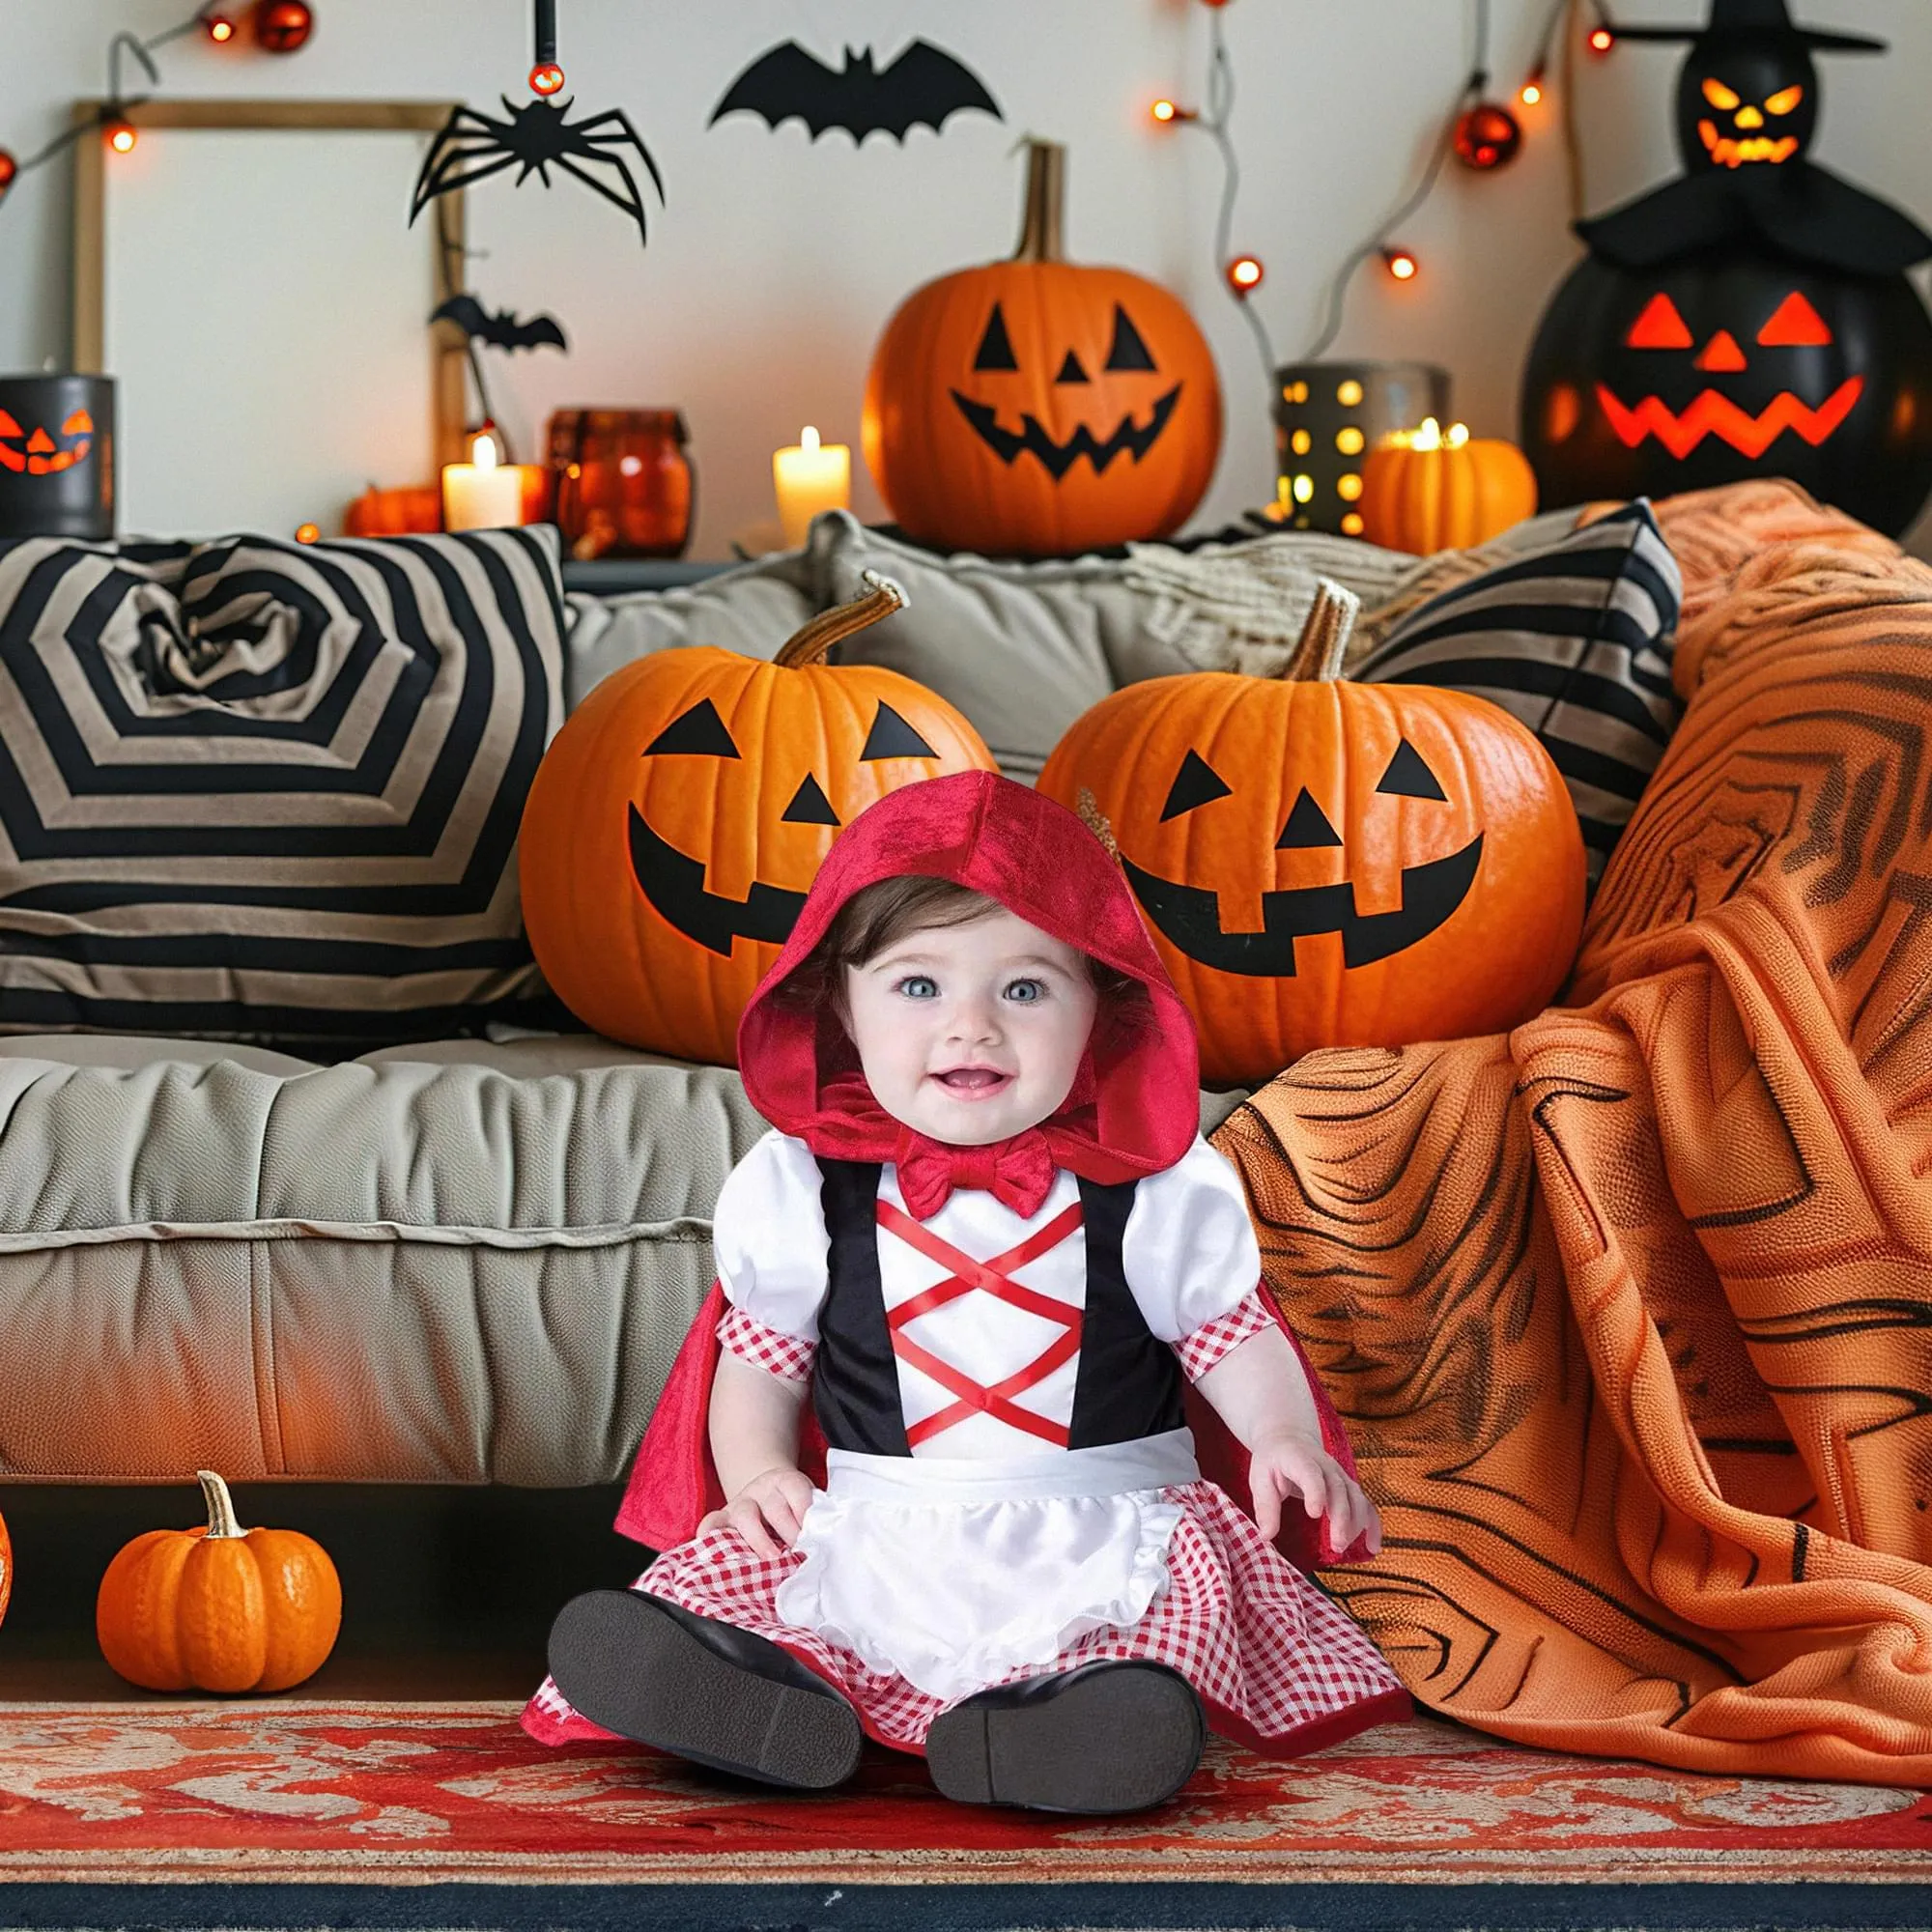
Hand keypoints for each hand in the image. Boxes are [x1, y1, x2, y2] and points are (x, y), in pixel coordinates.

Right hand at [696, 1466, 817, 1559]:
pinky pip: (712, 1523)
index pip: (799, 1493)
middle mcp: (763, 1489)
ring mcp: (741, 1502)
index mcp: (788, 1482)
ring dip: (759, 1540)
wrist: (766, 1491)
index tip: (816, 1536)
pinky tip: (715, 1553)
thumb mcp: (806, 1503)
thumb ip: (814, 1518)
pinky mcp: (722, 1516)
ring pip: (746, 1516)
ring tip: (771, 1559)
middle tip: (800, 1554)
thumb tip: (826, 1545)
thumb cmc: (792, 1507)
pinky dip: (711, 1537)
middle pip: (775, 1508)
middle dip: (789, 1533)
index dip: (807, 1514)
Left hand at [1247, 1429, 1382, 1554]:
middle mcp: (1325, 1465)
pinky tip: (1372, 1546)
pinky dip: (1372, 1525)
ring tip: (1342, 1546)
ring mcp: (1340, 1475)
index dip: (1315, 1492)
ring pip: (1356, 1496)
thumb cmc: (1273, 1461)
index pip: (1310, 1473)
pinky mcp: (1349, 1487)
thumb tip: (1267, 1535)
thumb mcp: (1260, 1478)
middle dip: (1341, 1517)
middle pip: (1339, 1489)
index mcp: (1299, 1459)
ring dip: (1355, 1523)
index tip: (1314, 1514)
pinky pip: (1366, 1504)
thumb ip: (1265, 1506)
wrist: (1289, 1439)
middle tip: (1336, 1544)